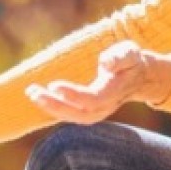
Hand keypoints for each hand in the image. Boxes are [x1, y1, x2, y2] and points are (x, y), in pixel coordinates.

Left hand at [25, 41, 170, 124]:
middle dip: (55, 105)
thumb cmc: (131, 60)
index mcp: (113, 92)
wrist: (139, 76)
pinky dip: (53, 107)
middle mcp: (105, 106)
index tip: (53, 85)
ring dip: (50, 107)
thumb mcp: (129, 52)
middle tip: (33, 92)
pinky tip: (37, 96)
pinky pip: (69, 114)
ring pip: (72, 117)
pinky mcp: (88, 110)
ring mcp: (97, 111)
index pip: (92, 100)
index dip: (73, 95)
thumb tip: (105, 62)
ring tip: (31, 93)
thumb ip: (119, 57)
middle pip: (79, 114)